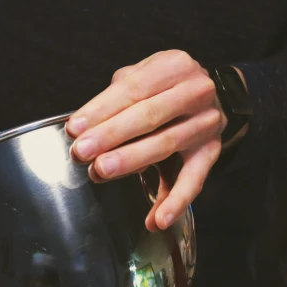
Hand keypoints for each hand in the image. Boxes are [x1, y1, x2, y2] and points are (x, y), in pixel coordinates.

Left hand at [67, 50, 238, 230]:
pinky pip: (194, 180)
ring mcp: (207, 122)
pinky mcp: (212, 152)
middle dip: (111, 135)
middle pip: (148, 116)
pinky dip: (175, 202)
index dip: (101, 109)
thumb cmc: (162, 86)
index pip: (132, 89)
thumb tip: (81, 127)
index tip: (75, 128)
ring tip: (101, 171)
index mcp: (174, 66)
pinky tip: (156, 220)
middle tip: (82, 151)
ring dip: (131, 161)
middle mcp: (196, 91)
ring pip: (166, 144)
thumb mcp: (141, 76)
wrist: (209, 93)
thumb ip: (114, 98)